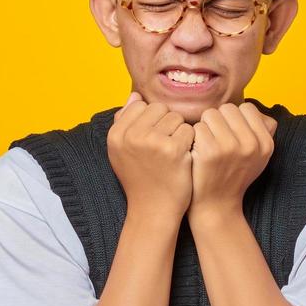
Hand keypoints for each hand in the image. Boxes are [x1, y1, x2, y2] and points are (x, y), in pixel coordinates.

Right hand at [107, 91, 195, 218]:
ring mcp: (151, 141)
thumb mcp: (122, 151)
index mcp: (116, 134)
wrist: (153, 209)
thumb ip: (125, 122)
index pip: (141, 105)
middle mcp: (130, 135)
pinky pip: (188, 130)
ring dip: (179, 133)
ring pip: (176, 117)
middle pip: (160, 108)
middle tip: (163, 148)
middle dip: (166, 124)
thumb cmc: (140, 179)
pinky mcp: (173, 149)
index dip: (152, 121)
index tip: (150, 141)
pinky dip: (189, 143)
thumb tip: (135, 95)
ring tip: (172, 154)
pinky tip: (182, 158)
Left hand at [186, 102, 277, 223]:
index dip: (234, 118)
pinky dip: (193, 137)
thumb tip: (250, 109)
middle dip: (218, 120)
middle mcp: (251, 144)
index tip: (229, 134)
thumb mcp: (257, 157)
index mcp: (265, 143)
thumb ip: (260, 131)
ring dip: (205, 127)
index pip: (247, 108)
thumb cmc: (233, 176)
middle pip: (228, 108)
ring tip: (206, 145)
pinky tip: (197, 152)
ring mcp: (231, 147)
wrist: (216, 206)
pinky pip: (197, 127)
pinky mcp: (210, 151)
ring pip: (211, 114)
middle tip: (215, 140)